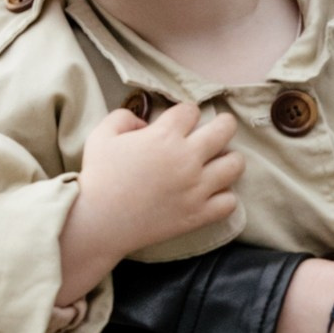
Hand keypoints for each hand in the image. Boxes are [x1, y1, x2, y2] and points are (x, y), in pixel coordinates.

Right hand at [57, 100, 242, 300]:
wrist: (98, 222)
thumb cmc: (98, 176)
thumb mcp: (101, 135)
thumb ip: (124, 117)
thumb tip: (145, 123)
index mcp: (165, 136)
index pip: (191, 110)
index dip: (185, 113)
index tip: (180, 121)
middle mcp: (187, 158)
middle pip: (225, 129)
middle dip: (223, 124)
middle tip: (218, 129)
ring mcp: (196, 188)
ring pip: (235, 165)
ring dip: (229, 159)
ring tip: (219, 162)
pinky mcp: (198, 214)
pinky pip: (230, 202)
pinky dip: (224, 197)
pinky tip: (212, 194)